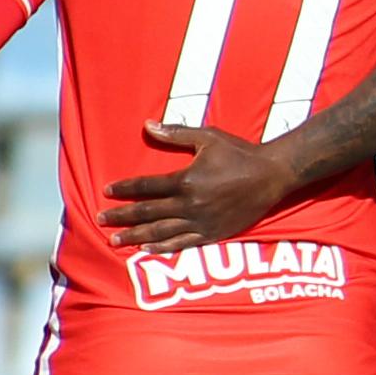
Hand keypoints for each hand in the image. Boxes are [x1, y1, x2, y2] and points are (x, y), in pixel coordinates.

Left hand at [103, 120, 293, 251]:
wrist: (274, 175)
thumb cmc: (240, 153)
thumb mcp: (208, 137)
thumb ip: (176, 133)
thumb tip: (147, 126)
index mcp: (186, 180)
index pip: (146, 187)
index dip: (125, 189)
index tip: (107, 192)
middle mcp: (190, 204)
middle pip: (148, 212)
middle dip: (122, 216)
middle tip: (101, 219)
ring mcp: (202, 221)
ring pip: (161, 231)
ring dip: (135, 236)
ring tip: (115, 241)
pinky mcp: (214, 233)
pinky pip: (183, 243)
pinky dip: (163, 247)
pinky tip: (147, 248)